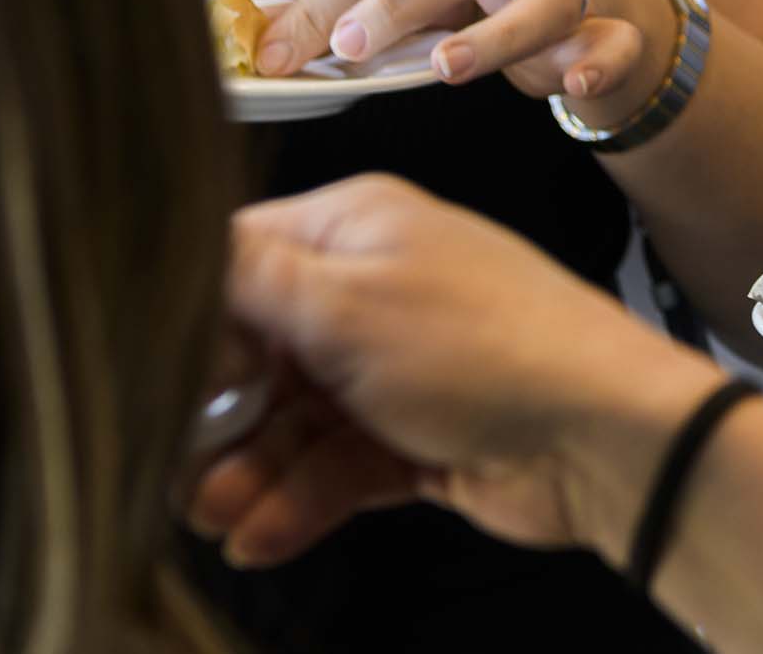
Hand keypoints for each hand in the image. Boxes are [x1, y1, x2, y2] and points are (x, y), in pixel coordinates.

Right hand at [189, 175, 716, 566]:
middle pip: (255, 354)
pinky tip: (262, 536)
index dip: (191, 320)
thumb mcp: (347, 303)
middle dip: (216, 418)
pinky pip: (335, 467)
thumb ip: (248, 281)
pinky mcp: (413, 436)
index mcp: (356, 227)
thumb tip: (170, 249)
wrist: (602, 433)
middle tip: (178, 473)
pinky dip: (299, 500)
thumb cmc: (489, 347)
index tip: (161, 378)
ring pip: (291, 423)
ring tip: (219, 518)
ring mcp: (393, 366)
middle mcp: (370, 289)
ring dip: (250, 472)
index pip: (238, 259)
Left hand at [250, 0, 672, 124]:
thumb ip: (351, 5)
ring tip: (445, 67)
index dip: (328, 2)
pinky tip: (572, 80)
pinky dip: (596, 58)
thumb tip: (262, 43)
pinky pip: (611, 38)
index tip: (279, 53)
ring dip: (494, 35)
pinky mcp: (607, 20)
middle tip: (351, 48)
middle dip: (400, 1)